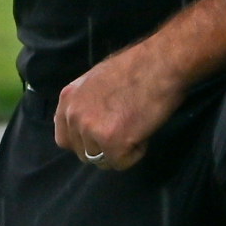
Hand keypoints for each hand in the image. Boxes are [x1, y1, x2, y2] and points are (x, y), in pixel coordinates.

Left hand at [52, 39, 188, 170]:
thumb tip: (89, 122)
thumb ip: (86, 103)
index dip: (85, 142)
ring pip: (102, 160)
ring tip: (135, 126)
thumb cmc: (138, 67)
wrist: (161, 63)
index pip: (64, 138)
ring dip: (120, 150)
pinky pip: (121, 163)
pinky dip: (135, 153)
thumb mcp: (97, 81)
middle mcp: (73, 115)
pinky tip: (142, 130)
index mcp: (68, 99)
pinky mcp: (112, 143)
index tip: (102, 136)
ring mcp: (91, 130)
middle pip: (83, 153)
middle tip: (126, 127)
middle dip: (104, 147)